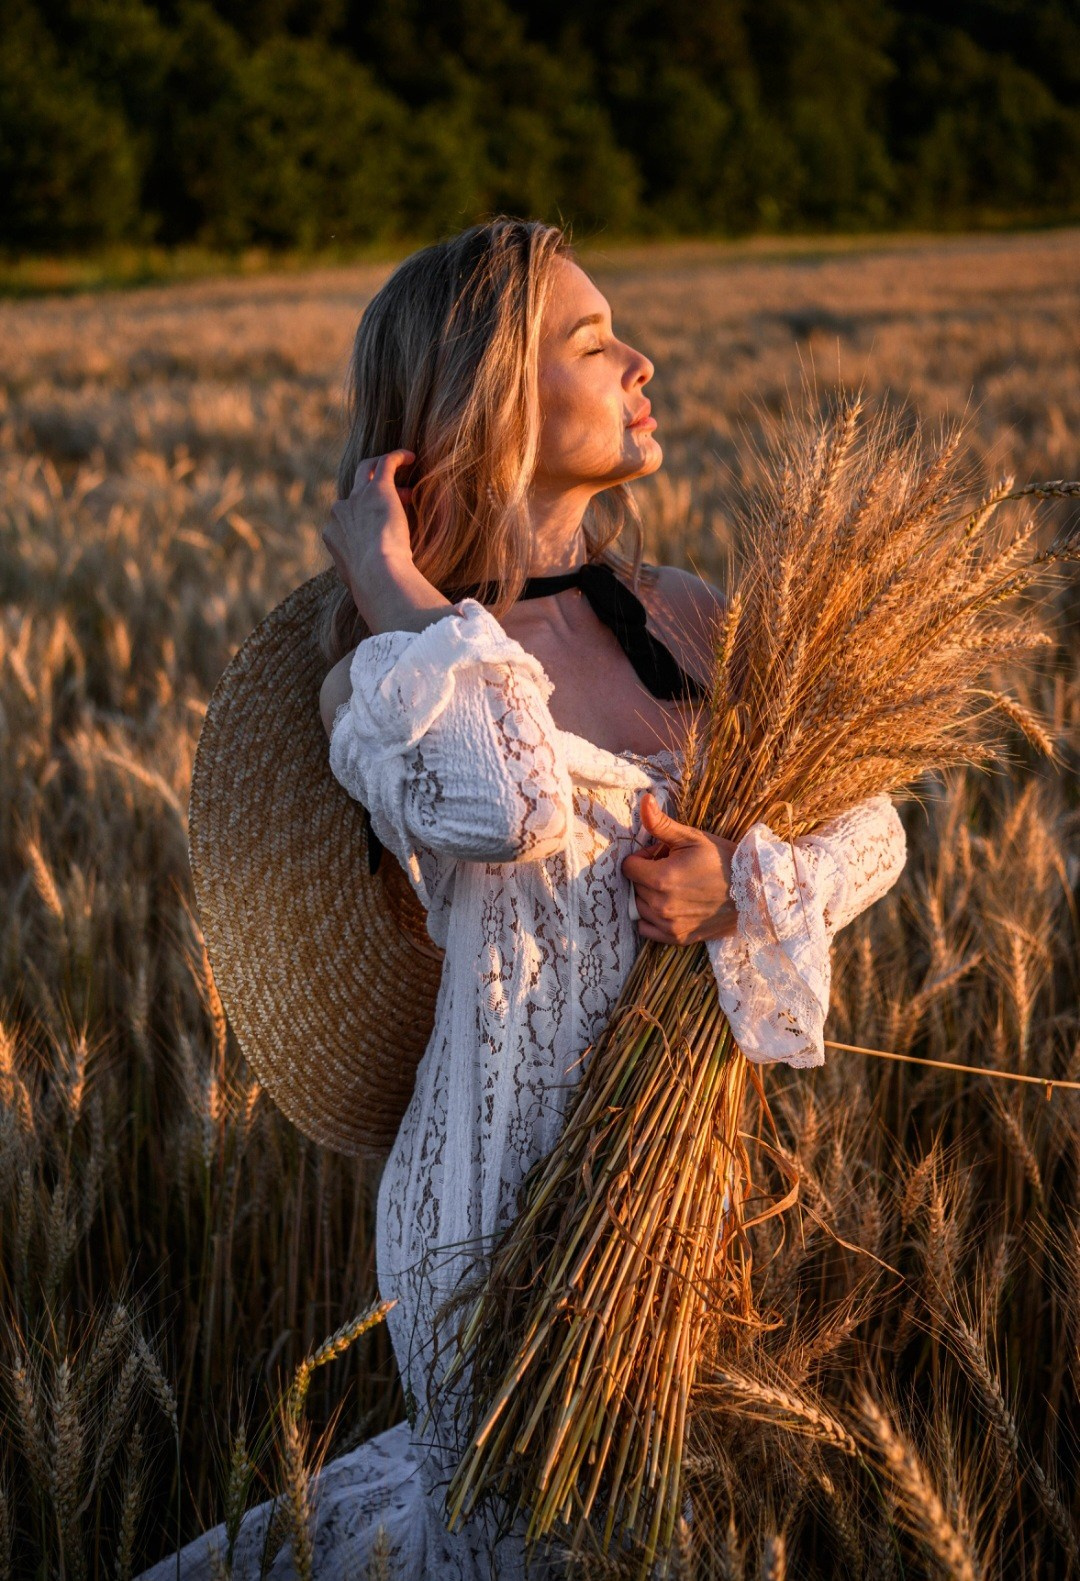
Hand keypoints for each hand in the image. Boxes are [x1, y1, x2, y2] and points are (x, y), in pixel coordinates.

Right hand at [322, 449, 415, 602]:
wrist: (377, 575)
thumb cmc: (372, 586)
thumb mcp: (359, 583)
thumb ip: (358, 579)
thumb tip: (365, 594)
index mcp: (333, 536)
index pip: (346, 518)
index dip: (367, 519)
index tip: (387, 528)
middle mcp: (340, 513)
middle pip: (353, 494)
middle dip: (372, 496)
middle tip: (396, 502)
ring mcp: (356, 499)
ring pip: (364, 470)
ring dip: (379, 468)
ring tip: (400, 469)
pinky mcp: (377, 489)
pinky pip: (384, 463)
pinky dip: (396, 457)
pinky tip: (410, 458)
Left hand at [621, 792, 739, 945]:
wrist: (753, 891)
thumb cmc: (723, 860)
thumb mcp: (692, 837)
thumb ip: (661, 823)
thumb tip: (644, 800)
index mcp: (662, 878)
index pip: (628, 867)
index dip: (642, 857)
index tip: (660, 855)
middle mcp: (661, 905)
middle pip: (634, 886)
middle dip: (647, 875)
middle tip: (672, 869)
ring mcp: (669, 924)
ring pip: (639, 907)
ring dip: (649, 896)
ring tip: (675, 887)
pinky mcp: (678, 937)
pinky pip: (646, 929)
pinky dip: (651, 919)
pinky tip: (670, 907)